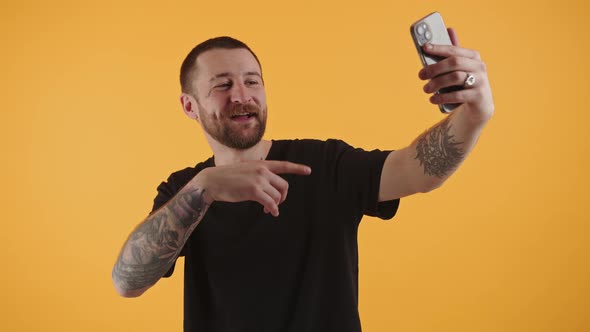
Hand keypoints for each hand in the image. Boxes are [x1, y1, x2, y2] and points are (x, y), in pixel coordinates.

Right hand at [194, 160, 311, 216]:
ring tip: (267, 209)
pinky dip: (273, 209)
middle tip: (275, 204)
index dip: (297, 168)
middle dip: (283, 197)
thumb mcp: (245, 170)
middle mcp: (262, 170)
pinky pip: (270, 203)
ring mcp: (258, 180)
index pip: (284, 165)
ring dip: (275, 205)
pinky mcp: (253, 191)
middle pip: (283, 186)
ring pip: (277, 196)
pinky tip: (270, 213)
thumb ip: (258, 174)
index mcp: (261, 164)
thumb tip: (268, 189)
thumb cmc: (227, 178)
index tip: (309, 170)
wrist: (212, 181)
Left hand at [418, 28, 493, 122]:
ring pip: (456, 77)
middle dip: (435, 67)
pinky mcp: (478, 96)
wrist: (480, 107)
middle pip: (455, 62)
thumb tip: (449, 29)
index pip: (454, 49)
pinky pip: (458, 95)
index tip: (424, 48)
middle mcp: (479, 66)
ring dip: (437, 83)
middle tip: (421, 75)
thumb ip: (453, 53)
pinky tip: (433, 99)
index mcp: (473, 57)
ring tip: (426, 89)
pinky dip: (443, 97)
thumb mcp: (459, 69)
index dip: (439, 48)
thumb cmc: (465, 84)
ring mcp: (480, 81)